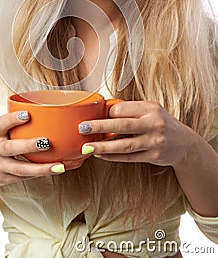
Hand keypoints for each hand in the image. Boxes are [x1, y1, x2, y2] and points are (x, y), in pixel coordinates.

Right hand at [0, 111, 64, 186]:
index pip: (1, 124)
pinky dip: (39, 174)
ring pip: (20, 169)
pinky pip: (24, 177)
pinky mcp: (4, 179)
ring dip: (40, 168)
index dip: (13, 119)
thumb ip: (16, 124)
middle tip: (46, 142)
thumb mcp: (0, 131)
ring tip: (57, 165)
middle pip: (10, 148)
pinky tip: (53, 170)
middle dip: (29, 145)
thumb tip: (47, 113)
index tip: (27, 114)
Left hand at [79, 101, 196, 166]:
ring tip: (87, 147)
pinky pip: (129, 157)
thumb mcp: (150, 110)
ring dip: (103, 147)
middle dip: (100, 127)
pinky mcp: (153, 156)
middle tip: (82, 127)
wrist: (185, 144)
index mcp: (150, 108)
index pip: (123, 109)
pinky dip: (113, 157)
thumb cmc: (160, 123)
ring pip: (124, 145)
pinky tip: (100, 155)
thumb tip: (102, 110)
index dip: (106, 113)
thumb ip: (131, 110)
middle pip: (122, 125)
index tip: (92, 115)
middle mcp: (154, 124)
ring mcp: (154, 141)